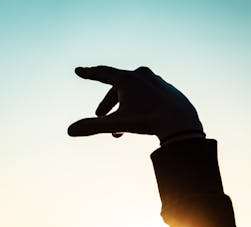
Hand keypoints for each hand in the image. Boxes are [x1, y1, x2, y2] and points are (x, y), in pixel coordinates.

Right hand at [67, 66, 203, 141]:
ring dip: (123, 108)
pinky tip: (142, 118)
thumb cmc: (148, 120)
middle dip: (108, 104)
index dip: (89, 74)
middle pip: (117, 87)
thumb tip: (70, 131)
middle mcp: (141, 75)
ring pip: (133, 93)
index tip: (79, 71)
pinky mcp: (167, 90)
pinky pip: (147, 96)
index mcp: (128, 79)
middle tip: (101, 117)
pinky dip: (139, 106)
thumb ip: (93, 126)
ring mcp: (156, 81)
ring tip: (122, 127)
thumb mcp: (118, 124)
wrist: (180, 122)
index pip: (102, 73)